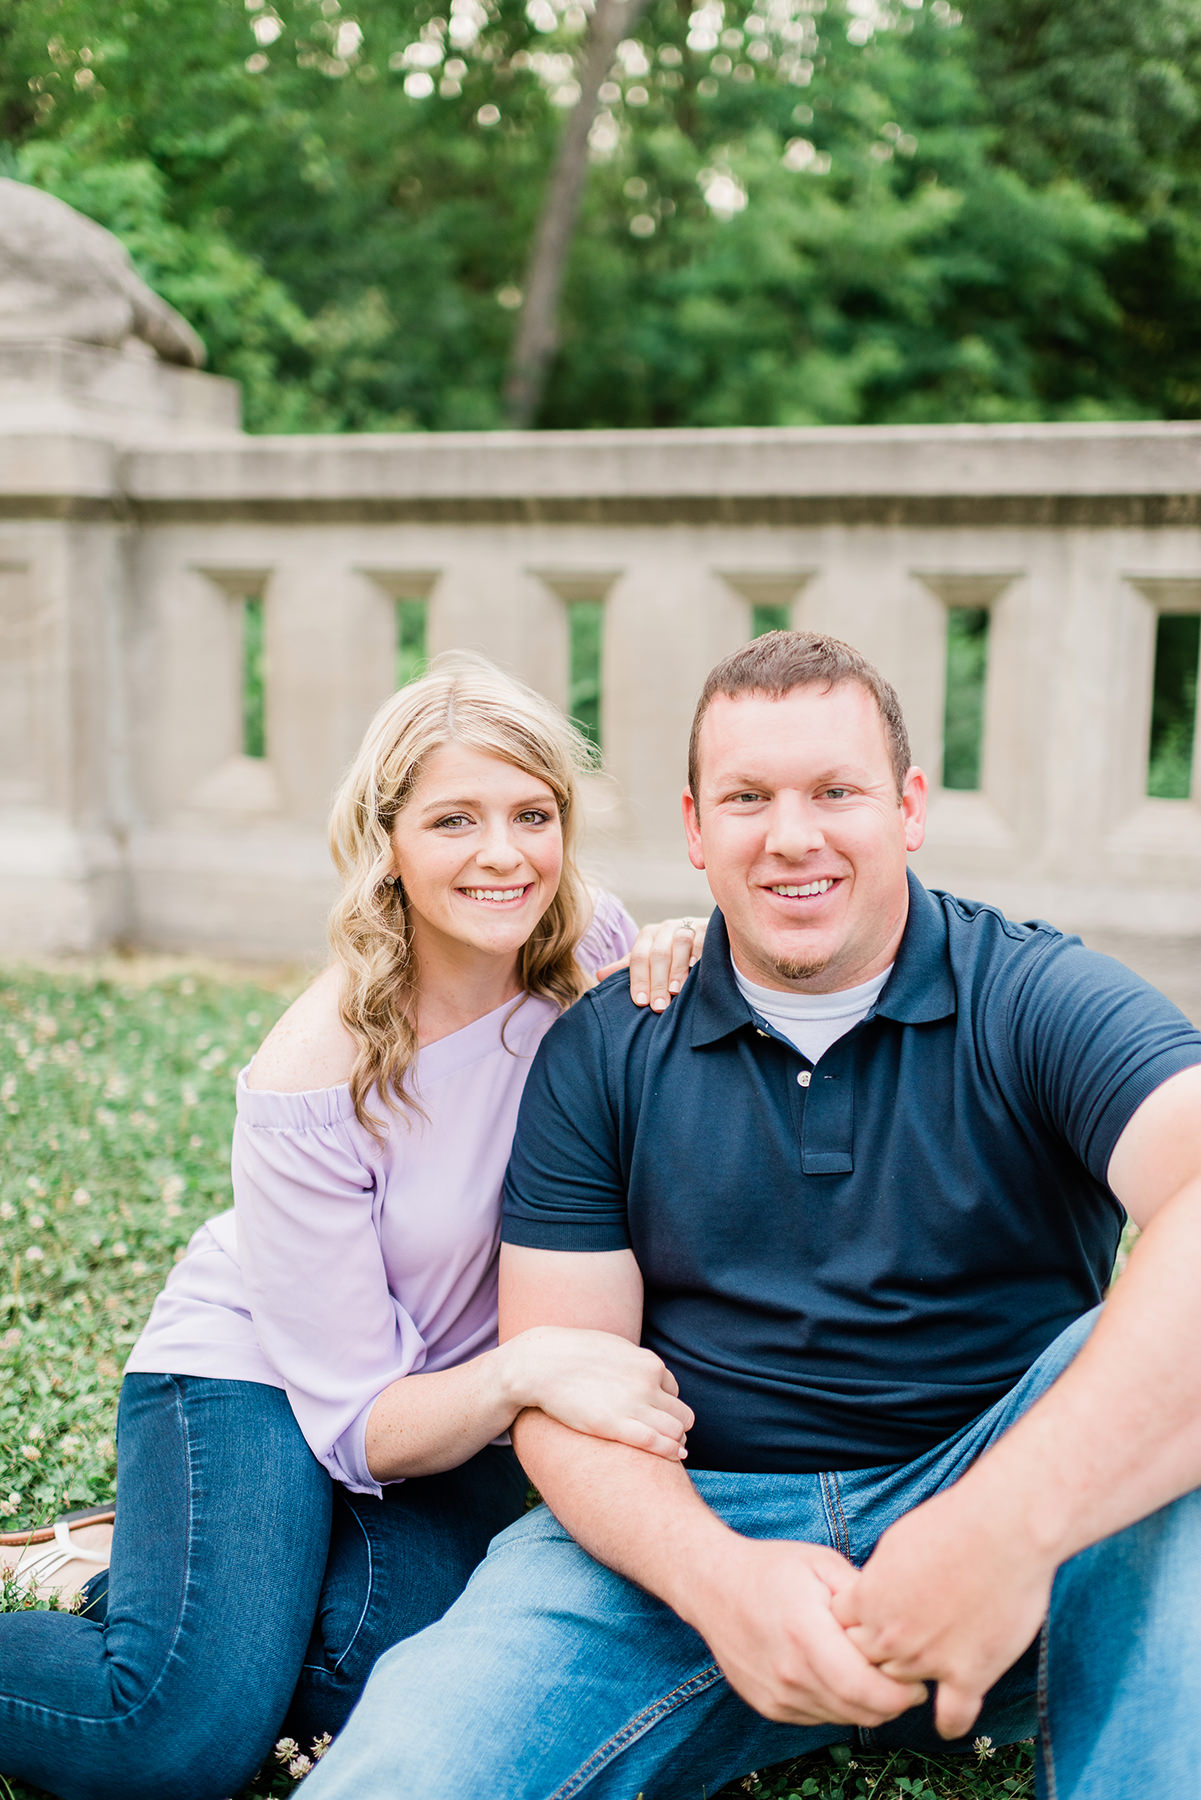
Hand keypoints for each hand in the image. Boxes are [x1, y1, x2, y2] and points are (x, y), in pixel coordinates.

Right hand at [501, 1326, 693, 1459]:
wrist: (541, 1364)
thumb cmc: (573, 1356)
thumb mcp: (614, 1349)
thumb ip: (635, 1362)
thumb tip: (646, 1373)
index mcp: (648, 1363)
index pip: (673, 1390)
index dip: (663, 1404)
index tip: (650, 1415)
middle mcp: (647, 1383)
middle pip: (682, 1413)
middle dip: (675, 1426)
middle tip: (660, 1437)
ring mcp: (633, 1405)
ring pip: (677, 1430)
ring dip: (675, 1442)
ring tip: (665, 1450)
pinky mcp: (616, 1426)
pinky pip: (659, 1443)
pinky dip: (672, 1452)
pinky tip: (675, 1458)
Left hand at [596, 915, 707, 1010]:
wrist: (703, 936)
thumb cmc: (671, 954)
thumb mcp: (649, 959)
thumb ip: (628, 968)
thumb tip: (599, 975)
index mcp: (648, 936)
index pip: (638, 957)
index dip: (638, 980)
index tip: (640, 1002)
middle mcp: (666, 928)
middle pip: (658, 954)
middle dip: (657, 982)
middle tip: (658, 1006)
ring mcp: (687, 926)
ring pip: (679, 944)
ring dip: (677, 969)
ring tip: (675, 991)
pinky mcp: (707, 928)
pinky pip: (702, 941)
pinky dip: (699, 956)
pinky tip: (697, 973)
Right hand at [680, 1536, 927, 1726]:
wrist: (711, 1585)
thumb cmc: (770, 1569)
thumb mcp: (822, 1563)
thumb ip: (862, 1596)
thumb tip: (901, 1621)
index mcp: (806, 1635)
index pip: (868, 1690)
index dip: (902, 1694)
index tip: (919, 1679)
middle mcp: (790, 1674)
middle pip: (860, 1711)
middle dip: (893, 1703)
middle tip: (906, 1681)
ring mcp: (777, 1695)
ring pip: (841, 1718)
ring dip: (866, 1705)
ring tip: (873, 1674)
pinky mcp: (769, 1706)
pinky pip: (818, 1717)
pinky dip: (838, 1704)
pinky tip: (839, 1675)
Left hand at [831, 1486, 1053, 1739]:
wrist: (1003, 1531)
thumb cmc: (951, 1524)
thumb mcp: (895, 1544)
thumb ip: (879, 1579)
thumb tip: (874, 1594)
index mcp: (869, 1599)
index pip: (841, 1628)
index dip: (854, 1623)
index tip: (867, 1620)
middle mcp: (892, 1635)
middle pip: (865, 1661)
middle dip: (873, 1654)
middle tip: (891, 1647)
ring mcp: (929, 1659)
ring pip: (901, 1687)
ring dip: (906, 1683)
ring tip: (915, 1677)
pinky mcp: (969, 1674)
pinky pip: (952, 1716)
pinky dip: (950, 1723)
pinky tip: (948, 1722)